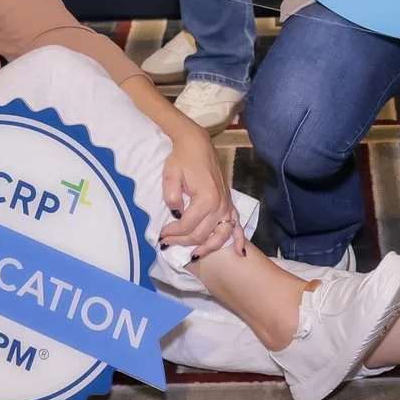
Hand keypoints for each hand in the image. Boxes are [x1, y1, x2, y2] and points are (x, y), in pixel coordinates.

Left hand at [159, 122, 244, 257]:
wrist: (197, 144)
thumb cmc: (182, 158)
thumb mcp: (170, 175)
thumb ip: (171, 197)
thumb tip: (176, 214)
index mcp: (205, 198)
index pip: (187, 226)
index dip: (172, 233)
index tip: (161, 234)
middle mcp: (220, 205)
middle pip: (201, 234)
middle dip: (182, 242)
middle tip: (167, 243)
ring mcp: (227, 205)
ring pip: (220, 236)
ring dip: (206, 248)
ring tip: (193, 255)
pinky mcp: (229, 203)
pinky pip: (237, 226)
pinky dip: (239, 241)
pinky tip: (239, 254)